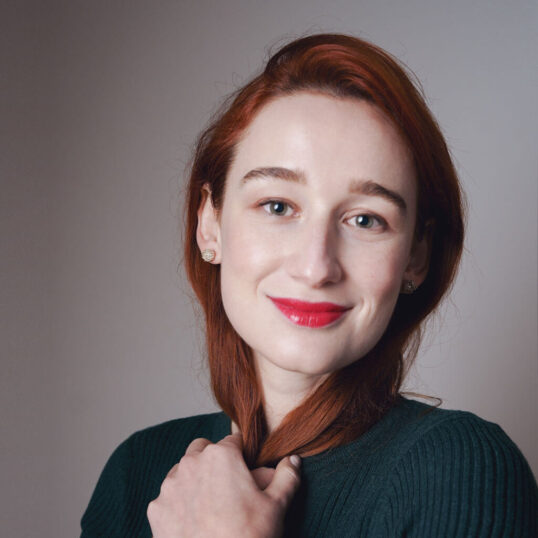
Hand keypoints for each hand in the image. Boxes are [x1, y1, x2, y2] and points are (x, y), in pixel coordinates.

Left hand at [147, 433, 300, 537]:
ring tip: (211, 504)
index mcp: (221, 456)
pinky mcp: (156, 510)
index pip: (234, 441)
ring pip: (182, 470)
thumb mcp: (276, 506)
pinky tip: (193, 522)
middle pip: (203, 449)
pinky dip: (179, 503)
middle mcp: (192, 463)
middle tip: (229, 486)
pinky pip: (168, 496)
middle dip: (214, 460)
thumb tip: (293, 460)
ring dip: (194, 478)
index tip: (247, 470)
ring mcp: (170, 486)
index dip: (243, 455)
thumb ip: (287, 476)